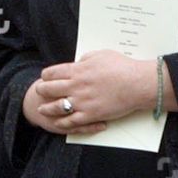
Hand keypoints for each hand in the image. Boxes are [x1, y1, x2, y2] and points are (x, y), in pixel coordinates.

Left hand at [29, 50, 157, 132]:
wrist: (138, 84)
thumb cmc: (123, 67)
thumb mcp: (101, 55)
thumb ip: (86, 59)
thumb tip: (78, 62)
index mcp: (77, 70)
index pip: (52, 73)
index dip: (46, 76)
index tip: (45, 77)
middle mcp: (76, 86)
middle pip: (49, 89)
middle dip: (42, 90)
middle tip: (40, 91)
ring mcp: (82, 101)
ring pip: (56, 107)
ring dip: (46, 108)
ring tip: (42, 109)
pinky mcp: (90, 115)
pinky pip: (70, 121)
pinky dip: (61, 122)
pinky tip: (57, 122)